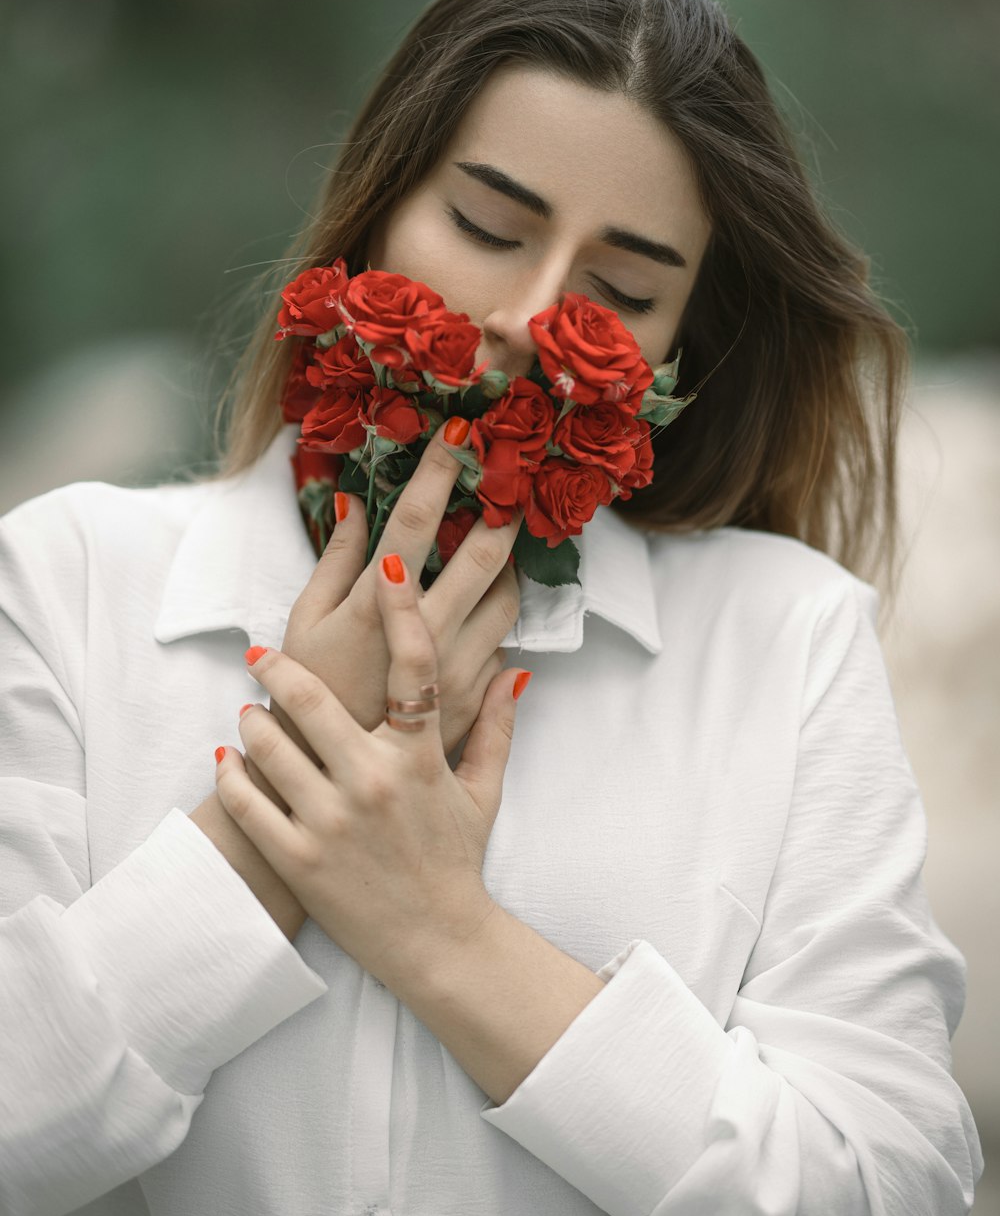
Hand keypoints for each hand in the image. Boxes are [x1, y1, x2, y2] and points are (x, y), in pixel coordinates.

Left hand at [215, 553, 530, 989]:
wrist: (437, 945)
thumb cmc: (455, 862)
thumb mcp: (482, 793)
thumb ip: (497, 728)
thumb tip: (515, 672)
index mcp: (421, 758)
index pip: (414, 666)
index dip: (401, 606)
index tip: (385, 558)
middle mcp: (374, 782)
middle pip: (313, 700)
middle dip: (277, 668)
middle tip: (260, 652)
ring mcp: (331, 822)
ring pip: (269, 747)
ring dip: (251, 721)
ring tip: (247, 713)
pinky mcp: (298, 859)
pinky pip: (249, 803)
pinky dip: (232, 776)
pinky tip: (229, 760)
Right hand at [274, 420, 520, 762]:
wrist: (328, 785)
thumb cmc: (303, 696)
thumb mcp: (305, 622)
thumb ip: (335, 560)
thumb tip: (354, 504)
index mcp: (376, 607)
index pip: (417, 522)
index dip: (441, 470)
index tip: (462, 430)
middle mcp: (427, 635)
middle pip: (486, 555)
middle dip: (503, 510)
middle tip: (508, 481)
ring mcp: (457, 670)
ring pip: (508, 598)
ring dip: (507, 564)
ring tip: (495, 543)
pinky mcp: (475, 699)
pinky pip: (504, 641)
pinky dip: (496, 614)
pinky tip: (480, 603)